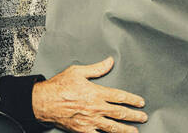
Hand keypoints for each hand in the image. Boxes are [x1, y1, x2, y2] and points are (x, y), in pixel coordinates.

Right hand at [32, 56, 146, 132]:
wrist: (44, 101)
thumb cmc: (59, 86)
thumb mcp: (78, 71)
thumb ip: (96, 68)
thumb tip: (109, 62)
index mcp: (96, 93)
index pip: (119, 97)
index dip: (132, 100)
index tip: (140, 102)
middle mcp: (95, 108)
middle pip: (120, 113)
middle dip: (133, 116)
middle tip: (143, 117)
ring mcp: (90, 121)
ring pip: (112, 127)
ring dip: (125, 129)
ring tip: (134, 131)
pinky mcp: (83, 130)